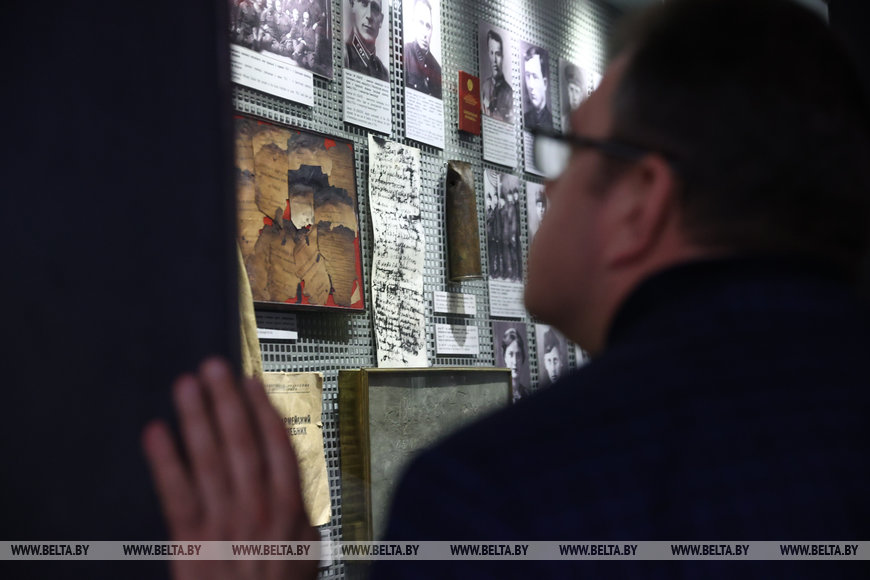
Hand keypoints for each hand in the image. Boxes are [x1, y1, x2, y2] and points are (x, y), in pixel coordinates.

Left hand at [142, 358, 318, 579]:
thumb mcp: (307, 552)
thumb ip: (300, 512)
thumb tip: (293, 476)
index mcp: (288, 509)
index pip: (276, 445)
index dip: (263, 410)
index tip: (252, 382)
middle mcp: (256, 508)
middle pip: (240, 442)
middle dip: (226, 401)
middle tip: (214, 368)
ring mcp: (222, 523)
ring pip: (208, 459)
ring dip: (196, 418)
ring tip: (186, 386)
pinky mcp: (189, 541)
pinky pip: (175, 493)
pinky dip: (164, 460)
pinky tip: (156, 433)